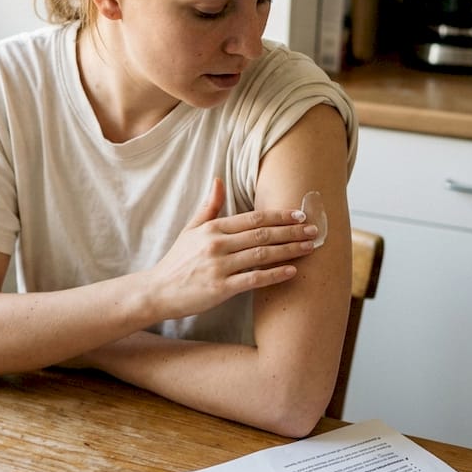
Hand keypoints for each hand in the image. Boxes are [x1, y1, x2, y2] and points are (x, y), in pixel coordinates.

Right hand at [143, 178, 317, 320]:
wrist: (157, 291)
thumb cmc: (177, 261)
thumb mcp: (190, 230)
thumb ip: (209, 207)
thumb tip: (218, 180)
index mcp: (212, 228)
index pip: (253, 218)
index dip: (279, 216)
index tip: (300, 215)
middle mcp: (217, 244)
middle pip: (262, 234)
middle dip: (291, 231)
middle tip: (314, 230)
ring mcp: (219, 266)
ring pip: (261, 255)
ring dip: (289, 250)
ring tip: (309, 247)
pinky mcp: (220, 288)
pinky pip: (253, 279)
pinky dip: (275, 274)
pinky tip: (292, 271)